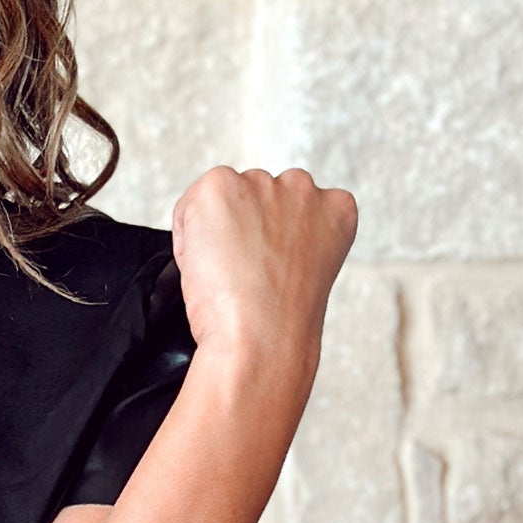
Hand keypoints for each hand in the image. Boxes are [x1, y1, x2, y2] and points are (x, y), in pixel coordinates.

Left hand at [171, 166, 357, 386]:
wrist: (261, 338)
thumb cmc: (281, 323)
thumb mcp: (307, 274)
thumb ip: (293, 242)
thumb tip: (255, 234)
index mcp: (335, 209)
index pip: (293, 210)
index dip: (273, 245)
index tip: (271, 273)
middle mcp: (302, 187)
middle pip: (257, 198)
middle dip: (245, 230)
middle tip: (246, 276)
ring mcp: (261, 183)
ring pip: (224, 201)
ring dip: (217, 230)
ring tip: (229, 274)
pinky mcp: (220, 187)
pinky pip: (191, 206)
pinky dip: (188, 237)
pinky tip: (207, 266)